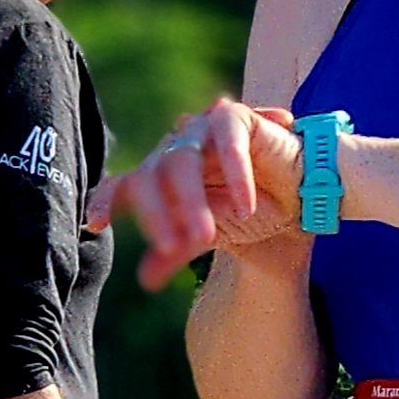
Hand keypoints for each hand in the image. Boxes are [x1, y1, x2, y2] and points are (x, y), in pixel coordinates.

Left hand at [100, 97, 303, 288]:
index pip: (127, 184)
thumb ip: (178, 249)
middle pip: (150, 175)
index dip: (107, 199)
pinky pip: (227, 139)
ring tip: (203, 234)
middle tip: (171, 247)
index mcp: (164, 176)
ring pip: (181, 159)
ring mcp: (202, 131)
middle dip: (157, 215)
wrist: (302, 199)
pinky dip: (235, 174)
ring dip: (190, 200)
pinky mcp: (236, 117)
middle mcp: (177, 150)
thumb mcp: (212, 234)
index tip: (95, 224)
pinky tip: (243, 205)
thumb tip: (144, 281)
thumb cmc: (253, 211)